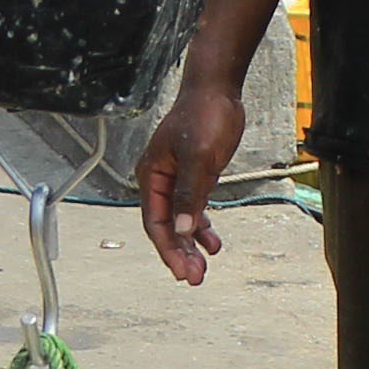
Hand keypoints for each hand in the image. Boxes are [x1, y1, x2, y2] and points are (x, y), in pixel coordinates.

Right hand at [136, 74, 247, 284]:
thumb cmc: (203, 115)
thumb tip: (182, 230)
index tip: (182, 271)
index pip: (154, 223)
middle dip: (179, 253)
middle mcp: (160, 181)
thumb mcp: (198, 157)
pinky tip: (213, 242)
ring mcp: (177, 180)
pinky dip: (202, 227)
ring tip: (203, 267)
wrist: (217, 90)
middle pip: (166, 227)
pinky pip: (193, 209)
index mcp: (151, 176)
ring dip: (191, 245)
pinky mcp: (194, 176)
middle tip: (195, 278)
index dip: (167, 250)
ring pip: (180, 221)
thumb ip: (189, 194)